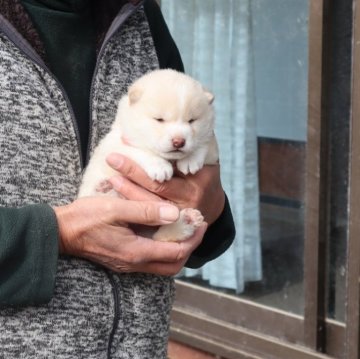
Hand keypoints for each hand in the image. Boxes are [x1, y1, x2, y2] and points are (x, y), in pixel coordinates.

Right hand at [53, 197, 205, 274]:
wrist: (61, 231)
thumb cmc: (86, 218)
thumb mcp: (117, 209)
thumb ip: (146, 211)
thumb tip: (174, 214)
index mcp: (136, 252)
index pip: (176, 252)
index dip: (193, 239)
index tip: (201, 223)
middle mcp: (135, 263)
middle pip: (173, 265)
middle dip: (189, 248)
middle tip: (197, 229)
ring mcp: (128, 264)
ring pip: (163, 265)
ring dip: (177, 249)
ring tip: (184, 230)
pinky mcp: (123, 260)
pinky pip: (152, 260)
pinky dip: (163, 249)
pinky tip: (163, 232)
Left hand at [106, 153, 224, 224]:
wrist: (211, 205)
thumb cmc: (204, 176)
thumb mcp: (204, 159)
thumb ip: (189, 149)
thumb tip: (163, 132)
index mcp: (198, 182)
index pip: (172, 169)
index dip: (150, 159)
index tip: (129, 144)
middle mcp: (188, 202)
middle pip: (157, 187)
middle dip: (133, 172)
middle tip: (113, 158)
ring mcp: (178, 217)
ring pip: (149, 205)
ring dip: (128, 191)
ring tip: (112, 176)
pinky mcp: (169, 227)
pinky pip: (148, 219)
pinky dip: (133, 207)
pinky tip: (118, 197)